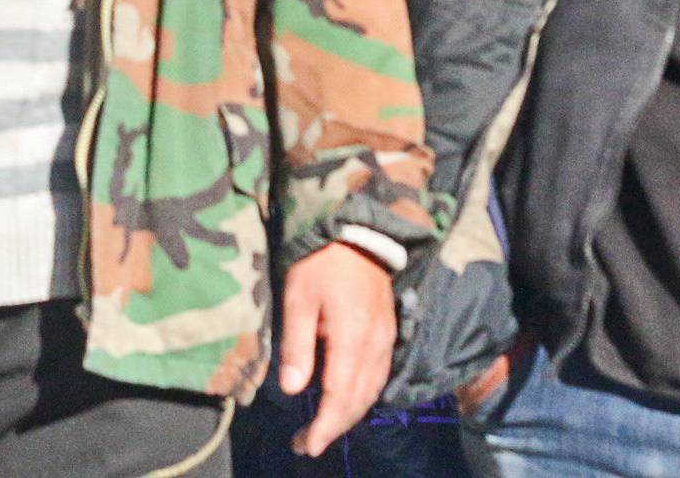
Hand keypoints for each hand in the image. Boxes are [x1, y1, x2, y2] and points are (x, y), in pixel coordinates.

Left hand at [280, 241, 396, 457]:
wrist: (357, 234)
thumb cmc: (321, 262)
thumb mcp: (298, 297)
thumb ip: (297, 344)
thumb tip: (290, 389)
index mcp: (351, 337)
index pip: (339, 395)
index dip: (325, 426)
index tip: (307, 446)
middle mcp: (374, 346)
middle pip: (358, 400)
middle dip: (333, 427)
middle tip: (306, 443)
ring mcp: (386, 341)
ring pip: (371, 392)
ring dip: (348, 416)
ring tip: (322, 429)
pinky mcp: (389, 334)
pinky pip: (378, 377)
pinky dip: (362, 398)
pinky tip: (346, 402)